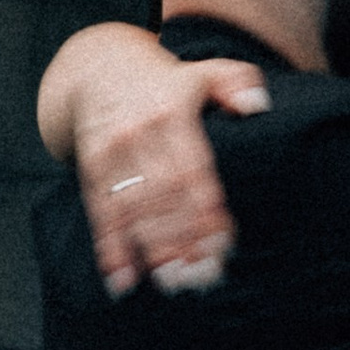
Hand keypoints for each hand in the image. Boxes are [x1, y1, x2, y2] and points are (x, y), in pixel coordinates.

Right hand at [73, 51, 265, 296]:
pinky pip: (101, 211)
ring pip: (133, 207)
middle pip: (163, 194)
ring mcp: (111, 152)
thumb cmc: (168, 80)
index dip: (206, 207)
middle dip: (182, 237)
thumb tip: (258, 105)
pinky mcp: (91, 167)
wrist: (99, 66)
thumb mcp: (205, 69)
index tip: (223, 243)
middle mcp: (138, 133)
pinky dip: (111, 247)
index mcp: (171, 111)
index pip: (192, 166)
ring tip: (172, 283)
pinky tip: (124, 279)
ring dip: (151, 248)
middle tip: (202, 276)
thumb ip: (236, 82)